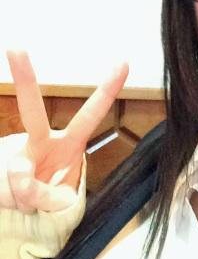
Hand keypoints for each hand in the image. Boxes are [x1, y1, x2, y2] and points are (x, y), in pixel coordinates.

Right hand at [0, 50, 128, 213]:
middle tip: (16, 47)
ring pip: (16, 171)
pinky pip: (6, 186)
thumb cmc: (51, 195)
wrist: (25, 210)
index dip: (107, 91)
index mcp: (69, 144)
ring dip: (22, 193)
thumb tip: (20, 174)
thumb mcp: (60, 202)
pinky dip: (12, 199)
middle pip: (32, 111)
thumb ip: (46, 194)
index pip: (90, 115)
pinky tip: (15, 198)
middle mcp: (41, 142)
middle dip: (24, 79)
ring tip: (27, 199)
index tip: (124, 63)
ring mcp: (16, 154)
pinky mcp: (0, 165)